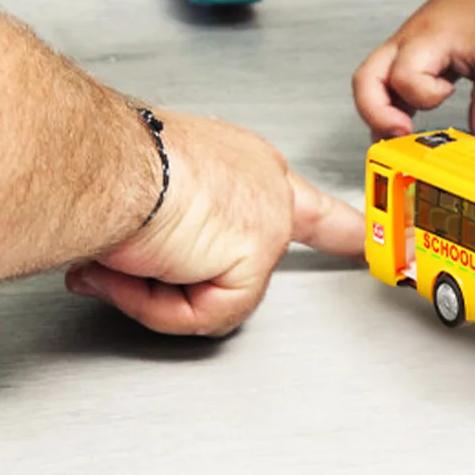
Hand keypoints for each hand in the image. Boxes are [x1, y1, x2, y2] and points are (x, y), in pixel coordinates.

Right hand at [64, 112, 364, 336]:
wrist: (105, 161)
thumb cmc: (110, 160)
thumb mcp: (143, 194)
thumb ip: (154, 237)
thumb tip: (117, 271)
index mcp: (241, 162)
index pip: (303, 200)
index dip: (339, 225)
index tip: (369, 237)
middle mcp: (264, 182)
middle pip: (250, 262)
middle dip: (182, 284)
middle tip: (152, 260)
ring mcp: (269, 218)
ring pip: (216, 298)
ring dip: (155, 291)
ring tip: (127, 251)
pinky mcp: (259, 251)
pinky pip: (211, 313)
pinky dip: (163, 306)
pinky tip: (145, 266)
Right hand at [353, 0, 474, 137]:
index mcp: (424, 40)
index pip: (405, 77)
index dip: (426, 94)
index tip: (449, 91)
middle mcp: (401, 46)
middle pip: (365, 82)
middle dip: (376, 114)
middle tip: (401, 134)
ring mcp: (397, 53)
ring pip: (366, 87)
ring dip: (377, 115)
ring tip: (399, 138)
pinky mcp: (401, 62)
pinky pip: (381, 89)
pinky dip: (385, 111)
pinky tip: (401, 129)